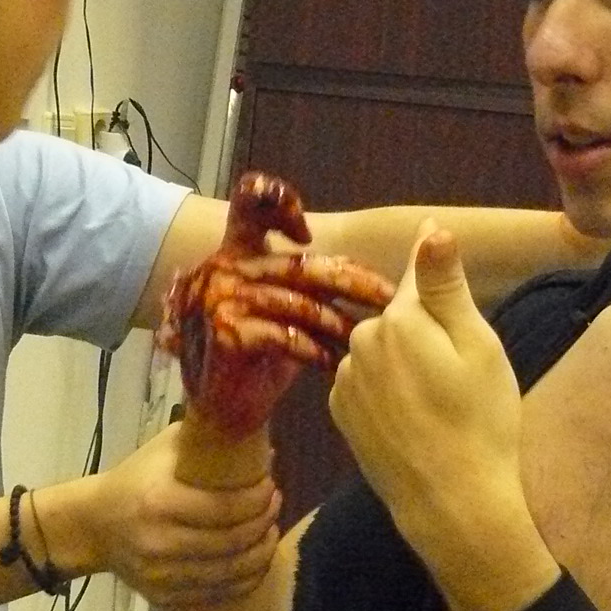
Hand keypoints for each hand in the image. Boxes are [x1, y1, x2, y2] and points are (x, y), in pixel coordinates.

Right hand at [81, 422, 281, 606]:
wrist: (92, 525)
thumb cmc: (132, 480)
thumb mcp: (163, 450)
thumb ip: (209, 442)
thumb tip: (265, 450)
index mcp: (159, 502)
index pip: (225, 508)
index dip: (257, 499)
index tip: (270, 486)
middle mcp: (161, 543)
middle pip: (233, 542)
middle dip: (264, 522)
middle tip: (274, 504)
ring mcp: (162, 575)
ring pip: (232, 572)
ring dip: (261, 551)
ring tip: (270, 530)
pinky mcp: (164, 596)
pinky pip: (219, 594)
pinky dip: (246, 577)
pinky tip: (255, 559)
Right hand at [159, 172, 395, 441]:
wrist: (222, 409)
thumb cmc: (261, 354)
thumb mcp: (283, 305)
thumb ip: (308, 278)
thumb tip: (374, 269)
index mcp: (235, 248)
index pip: (251, 201)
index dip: (281, 203)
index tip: (305, 235)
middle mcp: (223, 266)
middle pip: (301, 263)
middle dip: (353, 282)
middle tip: (390, 298)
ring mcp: (220, 298)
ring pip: (300, 302)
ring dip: (341, 323)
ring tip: (373, 337)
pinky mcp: (227, 333)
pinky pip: (286, 336)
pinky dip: (316, 351)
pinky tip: (336, 363)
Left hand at [331, 226, 549, 610]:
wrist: (451, 503)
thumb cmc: (480, 423)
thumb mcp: (478, 346)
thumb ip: (447, 286)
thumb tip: (431, 230)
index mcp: (398, 319)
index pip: (417, 277)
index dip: (434, 267)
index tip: (433, 236)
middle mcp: (360, 342)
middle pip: (399, 317)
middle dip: (425, 331)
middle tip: (462, 372)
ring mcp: (345, 379)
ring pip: (381, 351)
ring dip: (404, 362)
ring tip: (439, 402)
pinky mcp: (340, 413)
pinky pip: (367, 382)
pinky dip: (387, 391)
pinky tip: (413, 418)